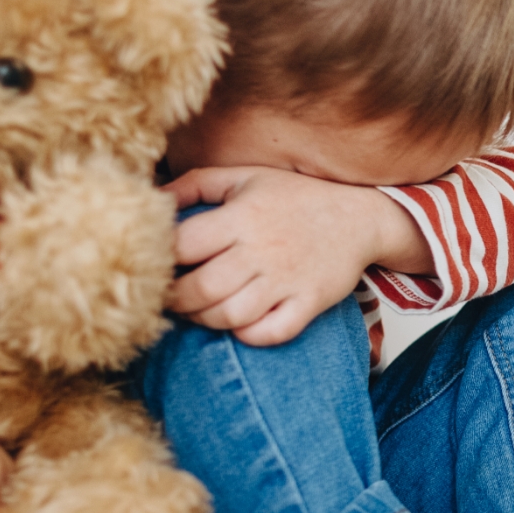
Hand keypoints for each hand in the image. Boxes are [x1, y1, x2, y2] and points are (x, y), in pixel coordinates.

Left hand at [166, 166, 434, 344]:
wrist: (359, 218)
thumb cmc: (296, 198)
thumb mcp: (244, 177)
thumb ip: (195, 184)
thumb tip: (154, 199)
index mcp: (242, 216)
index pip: (183, 245)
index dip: (160, 260)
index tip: (155, 266)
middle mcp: (263, 249)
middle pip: (201, 288)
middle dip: (175, 300)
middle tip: (169, 298)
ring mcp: (287, 280)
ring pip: (230, 316)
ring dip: (204, 320)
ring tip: (198, 311)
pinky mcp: (309, 303)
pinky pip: (270, 332)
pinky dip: (247, 335)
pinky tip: (238, 323)